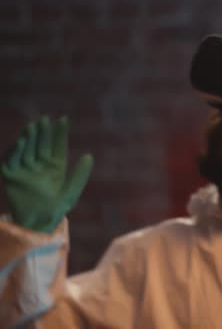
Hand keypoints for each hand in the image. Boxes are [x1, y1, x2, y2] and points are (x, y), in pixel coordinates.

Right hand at [1, 116, 92, 232]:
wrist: (38, 223)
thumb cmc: (57, 209)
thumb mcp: (71, 192)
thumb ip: (79, 175)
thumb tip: (90, 155)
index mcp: (56, 167)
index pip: (58, 146)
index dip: (60, 133)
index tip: (64, 119)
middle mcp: (40, 165)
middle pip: (41, 145)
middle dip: (43, 133)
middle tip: (45, 120)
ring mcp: (25, 170)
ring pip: (27, 149)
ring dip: (30, 138)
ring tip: (33, 126)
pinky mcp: (11, 176)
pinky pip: (11, 160)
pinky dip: (15, 151)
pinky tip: (21, 142)